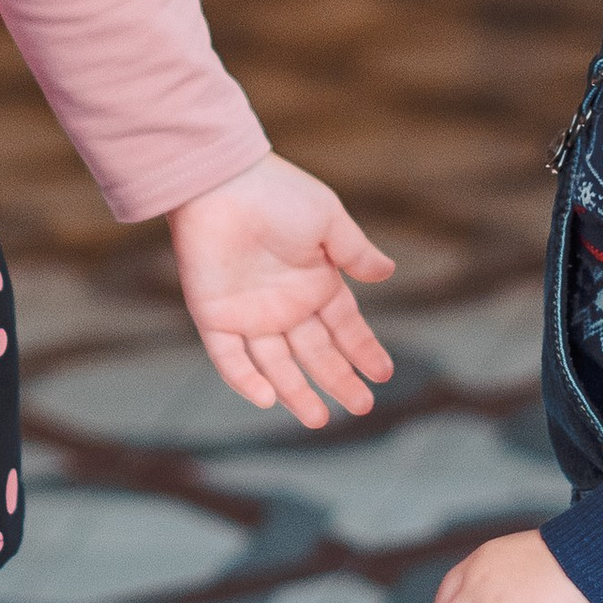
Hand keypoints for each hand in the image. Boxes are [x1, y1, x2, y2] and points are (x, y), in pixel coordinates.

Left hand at [170, 155, 393, 430]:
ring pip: (275, 365)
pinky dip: (245, 380)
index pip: (344, 327)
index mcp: (314, 282)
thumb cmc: (276, 194)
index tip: (383, 375)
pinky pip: (229, 358)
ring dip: (296, 392)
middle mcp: (284, 304)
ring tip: (318, 419)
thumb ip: (355, 253)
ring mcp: (249, 314)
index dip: (364, 350)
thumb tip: (388, 273)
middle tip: (361, 407)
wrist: (219, 183)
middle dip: (338, 379)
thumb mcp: (328, 221)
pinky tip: (267, 399)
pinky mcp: (214, 317)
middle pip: (315, 353)